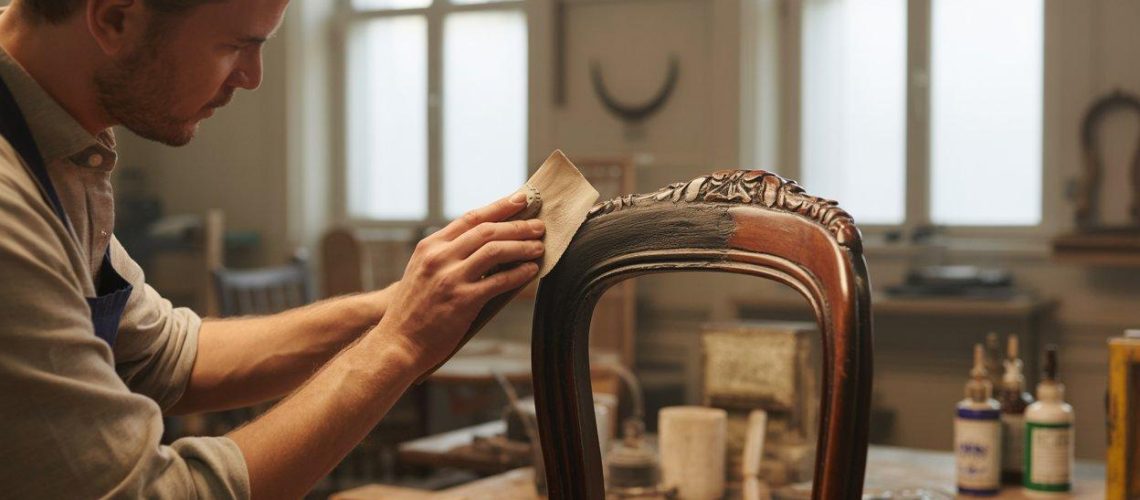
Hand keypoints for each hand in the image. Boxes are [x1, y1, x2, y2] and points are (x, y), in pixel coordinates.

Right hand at [372, 193, 544, 371]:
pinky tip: (531, 271)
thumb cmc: (413, 311)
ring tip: (539, 247)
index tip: (521, 199)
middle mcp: (439, 257)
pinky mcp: (462, 301)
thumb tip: (484, 243)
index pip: (470, 218)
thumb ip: (447, 255)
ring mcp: (450, 278)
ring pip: (495, 250)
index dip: (499, 207)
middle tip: (539, 225)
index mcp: (430, 246)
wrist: (398, 343)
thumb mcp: (422, 271)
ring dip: (522, 246)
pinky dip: (519, 274)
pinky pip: (499, 281)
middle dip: (518, 225)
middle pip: (487, 230)